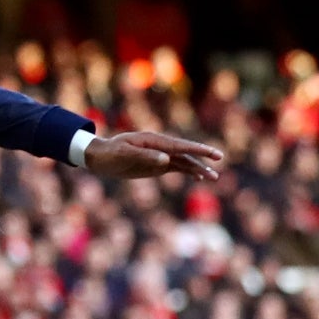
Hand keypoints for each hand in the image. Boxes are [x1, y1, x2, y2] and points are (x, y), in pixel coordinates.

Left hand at [84, 131, 223, 182]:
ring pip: (183, 162)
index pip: (180, 145)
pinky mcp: (157, 165)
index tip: (212, 153)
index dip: (197, 149)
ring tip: (214, 177)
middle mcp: (160, 147)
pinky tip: (199, 178)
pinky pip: (176, 168)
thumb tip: (166, 160)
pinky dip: (189, 172)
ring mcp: (160, 156)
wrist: (100, 157)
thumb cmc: (110, 154)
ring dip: (198, 168)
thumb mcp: (125, 155)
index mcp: (154, 140)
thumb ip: (145, 156)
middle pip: (186, 153)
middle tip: (219, 160)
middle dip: (203, 157)